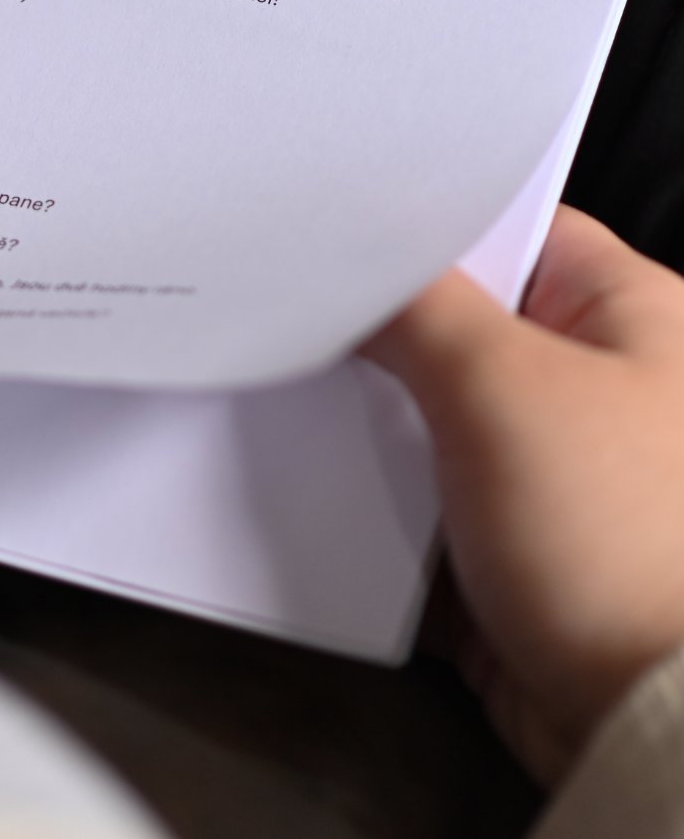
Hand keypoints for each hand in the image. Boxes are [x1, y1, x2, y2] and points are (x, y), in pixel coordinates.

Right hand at [365, 205, 683, 781]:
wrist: (643, 718)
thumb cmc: (621, 543)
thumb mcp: (502, 381)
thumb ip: (418, 308)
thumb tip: (362, 281)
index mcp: (635, 321)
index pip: (516, 233)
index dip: (429, 231)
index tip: (343, 237)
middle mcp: (603, 395)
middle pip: (460, 335)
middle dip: (380, 346)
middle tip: (308, 333)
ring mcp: (557, 480)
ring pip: (432, 429)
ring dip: (372, 437)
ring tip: (306, 422)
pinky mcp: (516, 557)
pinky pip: (422, 515)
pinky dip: (376, 514)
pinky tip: (327, 506)